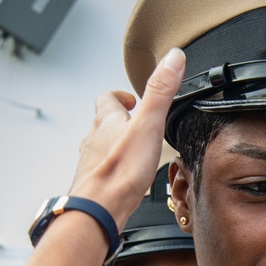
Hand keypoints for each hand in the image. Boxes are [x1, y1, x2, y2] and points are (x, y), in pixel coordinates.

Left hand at [70, 48, 185, 228]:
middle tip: (137, 124)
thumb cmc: (121, 170)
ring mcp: (92, 162)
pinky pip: (103, 169)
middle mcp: (94, 139)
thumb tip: (173, 57)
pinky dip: (114, 167)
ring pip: (100, 146)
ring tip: (133, 149)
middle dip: (119, 120)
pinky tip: (126, 177)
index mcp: (107, 121)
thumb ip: (161, 90)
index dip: (119, 96)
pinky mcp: (94, 183)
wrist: (99, 208)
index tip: (132, 98)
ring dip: (115, 144)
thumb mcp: (149, 124)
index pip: (107, 99)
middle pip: (102, 123)